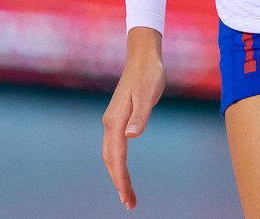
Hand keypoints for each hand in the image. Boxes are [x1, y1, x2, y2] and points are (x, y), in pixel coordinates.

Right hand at [101, 30, 165, 210]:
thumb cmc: (149, 74)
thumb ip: (140, 116)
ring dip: (117, 174)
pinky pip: (114, 146)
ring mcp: (112, 120)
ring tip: (127, 193)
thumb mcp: (148, 94)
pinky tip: (123, 169)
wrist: (143, 56)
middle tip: (129, 203)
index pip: (117, 157)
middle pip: (110, 160)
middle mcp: (110, 123)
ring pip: (110, 154)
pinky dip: (117, 162)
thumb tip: (131, 136)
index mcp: (116, 121)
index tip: (127, 198)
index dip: (121, 179)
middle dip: (118, 183)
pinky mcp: (118, 117)